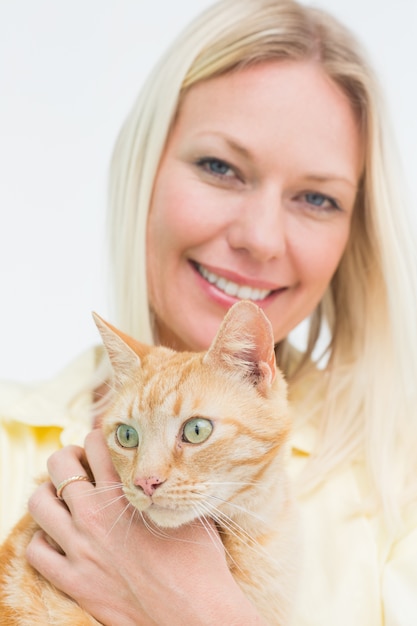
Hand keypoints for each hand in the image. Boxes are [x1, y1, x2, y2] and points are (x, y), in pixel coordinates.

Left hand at [26, 430, 262, 625]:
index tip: (104, 444)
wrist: (193, 612)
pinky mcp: (74, 581)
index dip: (99, 437)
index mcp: (124, 492)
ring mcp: (80, 548)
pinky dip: (43, 540)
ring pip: (39, 503)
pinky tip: (60, 539)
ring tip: (65, 498)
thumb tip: (169, 468)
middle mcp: (95, 514)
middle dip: (67, 457)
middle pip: (59, 465)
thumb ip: (169, 484)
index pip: (96, 444)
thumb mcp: (189, 508)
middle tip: (81, 466)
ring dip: (49, 493)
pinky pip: (36, 551)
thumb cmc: (200, 561)